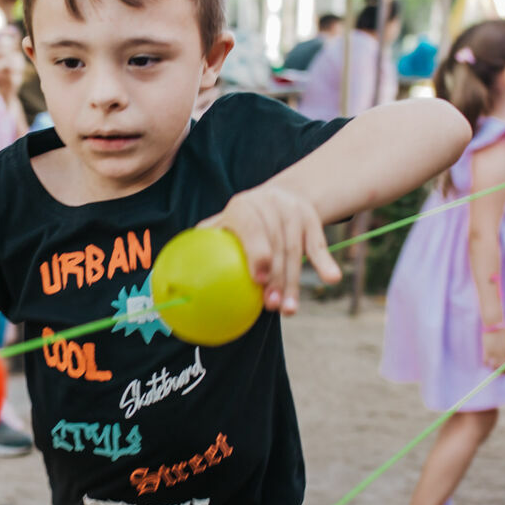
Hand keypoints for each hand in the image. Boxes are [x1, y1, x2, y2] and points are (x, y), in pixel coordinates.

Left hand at [200, 185, 338, 313]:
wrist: (280, 194)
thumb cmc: (241, 221)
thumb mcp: (223, 223)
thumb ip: (205, 241)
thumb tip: (173, 274)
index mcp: (242, 206)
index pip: (252, 229)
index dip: (257, 253)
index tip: (257, 279)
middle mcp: (270, 205)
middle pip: (277, 246)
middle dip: (276, 278)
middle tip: (271, 306)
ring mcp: (294, 213)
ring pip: (297, 251)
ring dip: (294, 282)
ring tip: (288, 310)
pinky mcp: (312, 221)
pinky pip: (319, 245)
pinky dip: (325, 263)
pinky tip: (332, 279)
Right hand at [482, 325, 504, 371]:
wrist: (494, 325)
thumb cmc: (501, 332)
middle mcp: (503, 353)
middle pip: (503, 368)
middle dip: (501, 372)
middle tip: (498, 373)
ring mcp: (495, 352)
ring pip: (494, 366)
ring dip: (493, 368)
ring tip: (492, 368)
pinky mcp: (487, 350)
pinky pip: (486, 362)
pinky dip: (486, 364)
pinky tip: (486, 363)